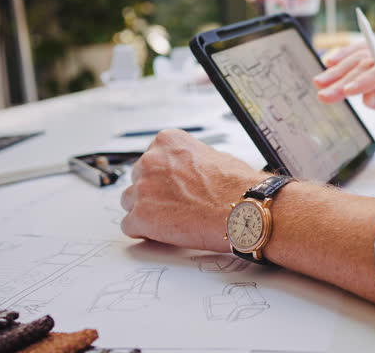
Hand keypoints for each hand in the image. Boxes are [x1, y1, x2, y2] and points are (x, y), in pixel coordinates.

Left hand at [120, 129, 266, 251]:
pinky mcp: (141, 216)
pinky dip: (145, 232)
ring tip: (174, 219)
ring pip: (130, 202)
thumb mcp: (213, 155)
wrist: (245, 209)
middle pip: (137, 179)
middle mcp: (151, 160)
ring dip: (147, 211)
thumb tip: (185, 171)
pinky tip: (166, 232)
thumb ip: (189, 160)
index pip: (150, 158)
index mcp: (168, 142)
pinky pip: (129, 226)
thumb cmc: (238, 185)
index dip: (163, 176)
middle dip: (153, 193)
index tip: (173, 186)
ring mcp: (143, 189)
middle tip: (176, 204)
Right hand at [313, 43, 374, 130]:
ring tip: (320, 83)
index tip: (348, 92)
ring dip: (340, 70)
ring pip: (363, 57)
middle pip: (371, 61)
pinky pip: (364, 56)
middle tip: (324, 92)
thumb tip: (367, 98)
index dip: (366, 78)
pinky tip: (330, 64)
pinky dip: (347, 60)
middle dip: (345, 77)